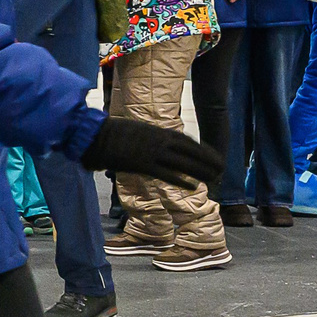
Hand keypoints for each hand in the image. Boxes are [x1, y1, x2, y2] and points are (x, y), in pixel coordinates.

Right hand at [80, 118, 225, 187]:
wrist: (96, 135)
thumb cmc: (112, 132)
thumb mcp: (137, 130)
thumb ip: (150, 138)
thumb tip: (159, 145)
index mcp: (158, 131)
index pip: (187, 141)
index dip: (202, 149)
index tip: (212, 156)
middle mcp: (159, 141)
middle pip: (190, 152)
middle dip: (207, 160)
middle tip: (221, 168)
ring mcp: (152, 153)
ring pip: (183, 164)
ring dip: (200, 171)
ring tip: (213, 178)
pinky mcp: (143, 165)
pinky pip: (167, 174)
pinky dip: (182, 180)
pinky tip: (193, 186)